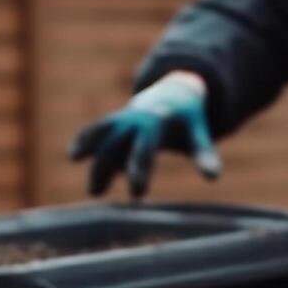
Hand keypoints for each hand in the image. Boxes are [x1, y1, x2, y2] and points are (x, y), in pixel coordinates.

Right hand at [69, 72, 219, 198]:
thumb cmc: (187, 121)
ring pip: (103, 137)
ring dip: (93, 157)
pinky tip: (74, 155)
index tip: (137, 193)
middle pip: (117, 143)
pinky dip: (86, 139)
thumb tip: (214, 177)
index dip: (138, 168)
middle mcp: (135, 119)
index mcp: (157, 122)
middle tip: (97, 194)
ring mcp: (122, 119)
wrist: (175, 92)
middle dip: (108, 167)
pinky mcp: (114, 122)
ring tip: (94, 191)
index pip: (145, 147)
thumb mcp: (197, 134)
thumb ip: (204, 153)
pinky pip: (96, 129)